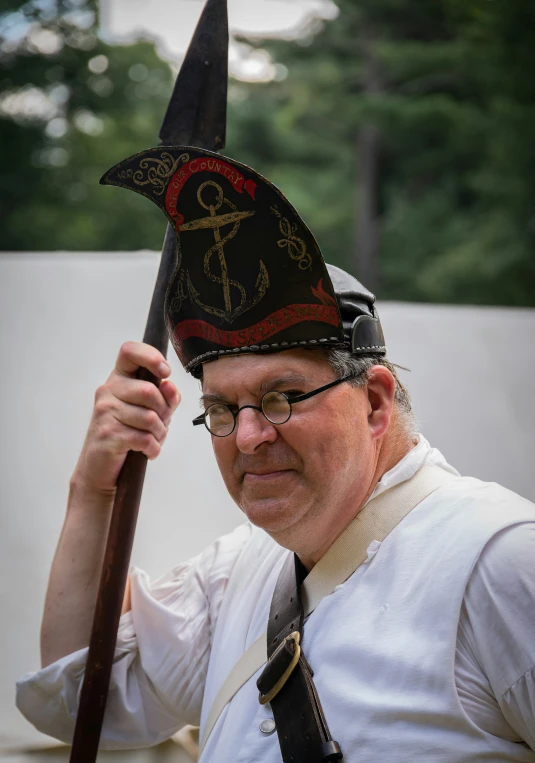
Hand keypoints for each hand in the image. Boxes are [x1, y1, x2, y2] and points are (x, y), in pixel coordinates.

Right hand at [72, 342, 180, 495]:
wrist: (99, 468)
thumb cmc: (128, 434)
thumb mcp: (152, 411)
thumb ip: (165, 397)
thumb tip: (170, 385)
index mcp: (119, 379)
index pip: (129, 351)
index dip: (151, 357)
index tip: (164, 372)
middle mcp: (108, 391)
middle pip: (149, 391)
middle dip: (164, 412)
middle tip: (160, 424)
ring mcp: (105, 412)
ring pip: (150, 417)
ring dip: (159, 434)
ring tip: (152, 440)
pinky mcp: (107, 434)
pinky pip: (144, 438)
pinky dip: (152, 448)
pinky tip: (147, 451)